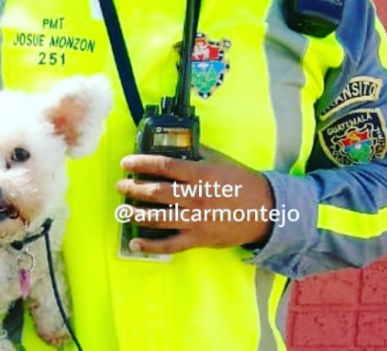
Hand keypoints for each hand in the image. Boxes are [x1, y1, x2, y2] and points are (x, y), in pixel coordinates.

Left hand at [115, 154, 274, 254]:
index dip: (141, 163)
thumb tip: (177, 141)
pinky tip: (135, 242)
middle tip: (121, 186)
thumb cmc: (242, 183)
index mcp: (200, 175)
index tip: (126, 162)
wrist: (266, 212)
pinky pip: (170, 244)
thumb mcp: (220, 162)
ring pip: (158, 218)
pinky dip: (150, 245)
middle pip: (156, 192)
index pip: (164, 166)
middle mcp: (195, 197)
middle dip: (133, 188)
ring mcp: (196, 220)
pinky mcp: (198, 239)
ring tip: (122, 210)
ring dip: (135, 214)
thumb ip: (197, 152)